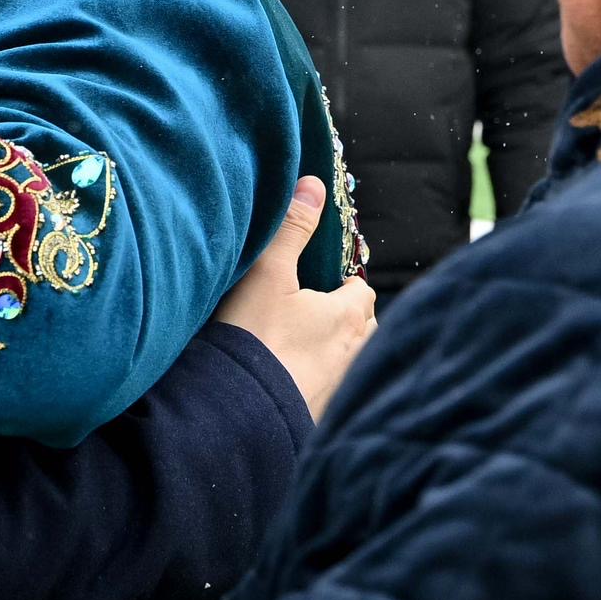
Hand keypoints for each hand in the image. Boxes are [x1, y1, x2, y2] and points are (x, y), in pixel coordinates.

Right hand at [215, 177, 372, 418]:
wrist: (240, 413)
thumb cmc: (256, 340)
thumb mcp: (268, 275)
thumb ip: (291, 229)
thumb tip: (314, 186)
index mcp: (352, 314)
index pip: (360, 286)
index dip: (338, 282)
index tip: (311, 284)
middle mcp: (359, 351)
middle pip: (359, 323)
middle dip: (339, 316)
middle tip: (300, 313)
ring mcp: (344, 385)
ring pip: (347, 356)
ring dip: (329, 350)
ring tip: (293, 346)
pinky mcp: (326, 413)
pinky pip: (331, 386)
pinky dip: (316, 379)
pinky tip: (289, 378)